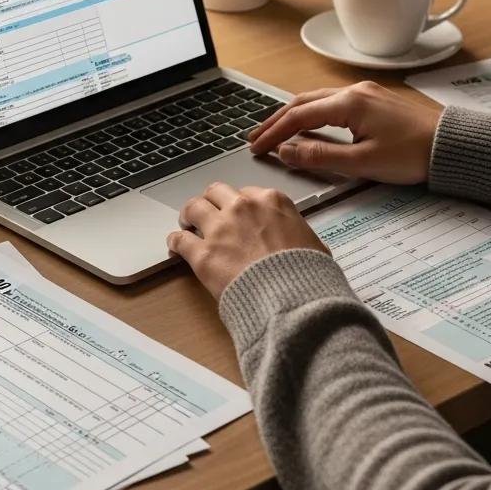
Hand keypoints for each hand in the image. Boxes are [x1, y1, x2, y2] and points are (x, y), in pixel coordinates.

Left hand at [168, 182, 326, 298]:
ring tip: (188, 224)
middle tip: (209, 214)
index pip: (247, 192)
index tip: (237, 214)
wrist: (292, 297)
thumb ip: (297, 234)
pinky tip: (176, 246)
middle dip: (212, 202)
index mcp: (272, 201)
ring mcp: (220, 229)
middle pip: (216, 192)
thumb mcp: (314, 244)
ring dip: (190, 215)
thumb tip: (299, 243)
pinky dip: (176, 241)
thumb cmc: (308, 274)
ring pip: (193, 207)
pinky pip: (180, 239)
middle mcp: (243, 207)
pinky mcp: (203, 254)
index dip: (239, 205)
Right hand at [248, 81, 441, 183]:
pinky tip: (307, 125)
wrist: (451, 146)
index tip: (256, 147)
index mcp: (348, 104)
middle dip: (276, 120)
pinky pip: (332, 102)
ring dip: (292, 115)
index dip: (273, 133)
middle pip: (302, 102)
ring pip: (316, 100)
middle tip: (255, 138)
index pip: (298, 116)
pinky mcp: (374, 101)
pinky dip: (311, 113)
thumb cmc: (413, 155)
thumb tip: (287, 152)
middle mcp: (353, 92)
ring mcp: (364, 94)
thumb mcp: (362, 163)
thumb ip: (320, 157)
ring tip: (274, 132)